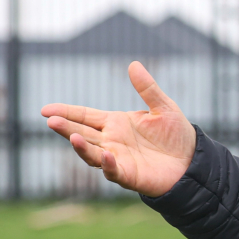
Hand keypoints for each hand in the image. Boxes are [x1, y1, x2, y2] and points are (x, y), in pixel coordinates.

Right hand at [42, 61, 195, 197]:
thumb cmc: (177, 135)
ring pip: (92, 153)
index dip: (66, 112)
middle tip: (50, 120)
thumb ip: (148, 88)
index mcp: (116, 123)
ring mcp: (118, 159)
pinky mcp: (129, 175)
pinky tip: (106, 156)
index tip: (45, 110)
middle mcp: (112, 141)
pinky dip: (108, 164)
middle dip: (66, 128)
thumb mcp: (164, 107)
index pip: (84, 116)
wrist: (193, 161)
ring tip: (72, 137)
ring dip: (81, 146)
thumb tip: (133, 64)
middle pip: (82, 133)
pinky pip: (113, 171)